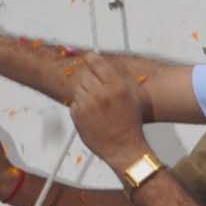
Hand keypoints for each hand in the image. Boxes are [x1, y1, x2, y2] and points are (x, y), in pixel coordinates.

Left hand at [68, 53, 150, 171]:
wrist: (124, 148)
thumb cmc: (130, 124)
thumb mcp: (131, 95)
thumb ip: (117, 78)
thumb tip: (103, 62)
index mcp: (116, 86)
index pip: (96, 62)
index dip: (92, 59)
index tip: (90, 57)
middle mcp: (100, 93)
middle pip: (85, 74)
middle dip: (90, 78)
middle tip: (97, 87)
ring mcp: (87, 104)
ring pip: (79, 87)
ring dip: (85, 92)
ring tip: (97, 104)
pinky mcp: (77, 115)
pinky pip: (75, 102)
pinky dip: (81, 105)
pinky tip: (92, 113)